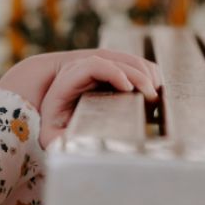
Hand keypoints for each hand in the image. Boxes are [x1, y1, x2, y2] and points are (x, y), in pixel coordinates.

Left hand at [37, 54, 160, 149]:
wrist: (54, 110)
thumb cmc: (53, 125)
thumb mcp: (50, 134)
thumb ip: (57, 141)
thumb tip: (69, 145)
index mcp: (67, 82)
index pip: (92, 65)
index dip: (114, 72)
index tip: (129, 89)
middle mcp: (83, 68)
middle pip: (116, 60)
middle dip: (137, 76)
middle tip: (150, 98)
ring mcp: (98, 66)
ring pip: (128, 60)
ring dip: (146, 75)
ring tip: (153, 98)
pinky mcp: (111, 69)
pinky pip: (134, 65)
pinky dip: (147, 75)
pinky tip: (153, 93)